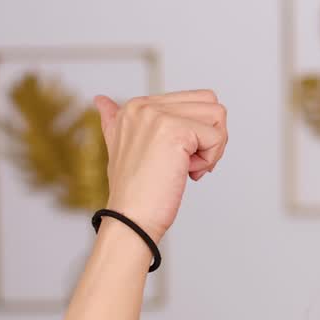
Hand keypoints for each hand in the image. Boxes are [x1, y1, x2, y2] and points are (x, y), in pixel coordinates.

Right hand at [93, 89, 227, 243]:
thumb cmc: (134, 189)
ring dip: (212, 148)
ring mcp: (158, 115)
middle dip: (212, 137)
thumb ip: (115, 121)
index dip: (199, 132)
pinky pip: (217, 137)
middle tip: (190, 163)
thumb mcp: (120, 147)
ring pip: (218, 116)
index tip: (178, 157)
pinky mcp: (175, 130)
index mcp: (136, 105)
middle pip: (211, 104)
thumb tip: (101, 100)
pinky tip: (187, 173)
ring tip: (187, 167)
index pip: (195, 100)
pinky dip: (210, 160)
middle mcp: (145, 105)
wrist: (130, 219)